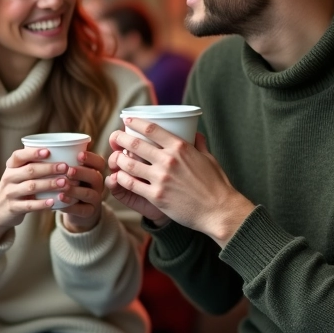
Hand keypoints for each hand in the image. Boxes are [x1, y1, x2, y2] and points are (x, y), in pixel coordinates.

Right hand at [0, 147, 69, 243]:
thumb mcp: (17, 174)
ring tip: (64, 182)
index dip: (33, 152)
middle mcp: (9, 178)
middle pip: (29, 170)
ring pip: (30, 187)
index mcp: (11, 166)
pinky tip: (53, 201)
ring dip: (49, 184)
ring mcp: (10, 193)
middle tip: (65, 167)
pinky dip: (41, 203)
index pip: (19, 156)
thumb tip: (62, 154)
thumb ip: (32, 165)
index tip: (48, 151)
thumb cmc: (14, 187)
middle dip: (48, 168)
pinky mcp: (13, 208)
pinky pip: (29, 205)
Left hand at [58, 149, 108, 232]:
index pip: (99, 162)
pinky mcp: (89, 212)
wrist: (78, 209)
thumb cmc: (71, 184)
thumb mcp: (72, 172)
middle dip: (82, 173)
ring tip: (62, 187)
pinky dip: (71, 206)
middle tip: (68, 170)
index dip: (90, 158)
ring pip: (89, 194)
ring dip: (75, 190)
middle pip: (95, 177)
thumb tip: (50, 143)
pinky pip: (82, 210)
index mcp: (95, 170)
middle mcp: (98, 184)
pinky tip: (60, 202)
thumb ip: (66, 160)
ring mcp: (95, 199)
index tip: (79, 154)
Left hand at [106, 120, 255, 244]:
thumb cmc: (216, 185)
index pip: (152, 129)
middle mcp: (169, 160)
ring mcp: (161, 178)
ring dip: (118, 159)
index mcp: (181, 147)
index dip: (136, 123)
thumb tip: (195, 132)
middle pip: (135, 144)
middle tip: (114, 137)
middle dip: (120, 138)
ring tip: (116, 158)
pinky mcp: (156, 196)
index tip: (127, 121)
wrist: (219, 211)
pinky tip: (119, 177)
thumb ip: (199, 144)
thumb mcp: (209, 158)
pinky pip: (131, 184)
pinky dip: (122, 179)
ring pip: (129, 164)